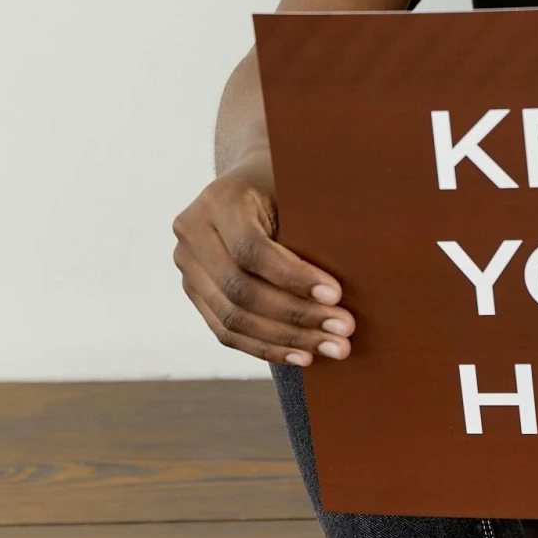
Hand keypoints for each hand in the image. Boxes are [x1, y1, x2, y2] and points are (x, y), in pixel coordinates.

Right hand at [172, 170, 353, 365]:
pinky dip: (266, 347)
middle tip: (344, 331)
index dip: (295, 278)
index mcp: (218, 199)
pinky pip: (226, 331)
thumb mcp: (300, 189)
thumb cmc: (290, 186)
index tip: (336, 295)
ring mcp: (187, 265)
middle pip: (241, 290)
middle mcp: (192, 232)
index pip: (252, 250)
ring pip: (232, 319)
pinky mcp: (194, 291)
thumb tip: (351, 277)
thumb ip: (313, 224)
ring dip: (287, 340)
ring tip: (332, 348)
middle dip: (296, 316)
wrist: (254, 182)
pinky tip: (302, 356)